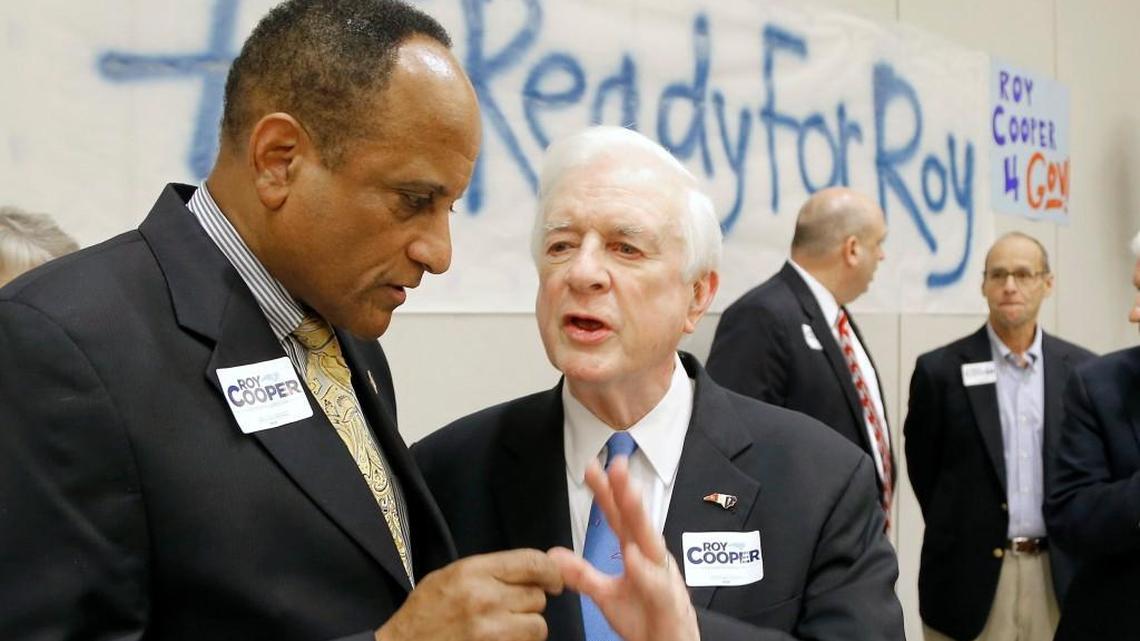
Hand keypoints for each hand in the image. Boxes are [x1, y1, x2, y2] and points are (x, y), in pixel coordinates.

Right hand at [376, 549, 563, 640]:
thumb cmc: (425, 612)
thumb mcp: (450, 576)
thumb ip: (491, 570)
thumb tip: (536, 567)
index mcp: (473, 571)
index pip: (532, 563)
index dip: (551, 571)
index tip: (554, 580)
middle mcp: (486, 598)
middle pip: (538, 596)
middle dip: (530, 603)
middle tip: (511, 608)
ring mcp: (492, 631)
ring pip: (537, 625)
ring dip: (527, 627)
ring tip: (504, 628)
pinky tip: (499, 640)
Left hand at [548, 457, 699, 640]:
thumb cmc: (645, 618)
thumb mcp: (606, 594)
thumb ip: (583, 574)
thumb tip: (554, 555)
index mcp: (637, 553)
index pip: (619, 518)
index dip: (606, 493)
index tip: (593, 468)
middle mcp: (651, 559)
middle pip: (636, 520)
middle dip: (626, 492)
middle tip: (616, 465)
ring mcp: (662, 578)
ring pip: (651, 543)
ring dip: (639, 517)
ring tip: (627, 493)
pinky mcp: (668, 602)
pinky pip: (657, 584)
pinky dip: (645, 570)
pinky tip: (634, 554)